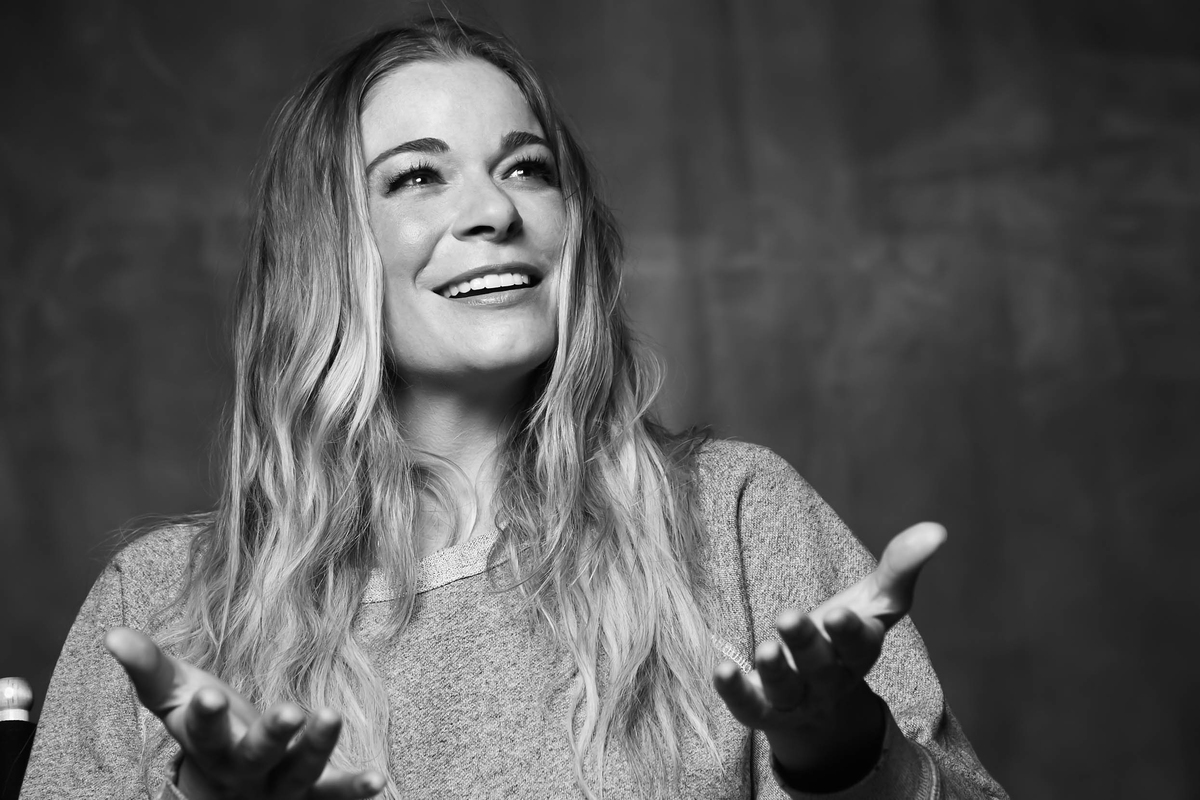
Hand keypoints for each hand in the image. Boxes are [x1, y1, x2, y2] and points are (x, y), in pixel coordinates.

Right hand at [104, 627, 385, 799]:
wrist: (231, 794)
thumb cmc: (208, 729)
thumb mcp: (177, 698)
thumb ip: (150, 667)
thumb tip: (112, 635)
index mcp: (209, 745)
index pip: (203, 733)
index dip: (205, 716)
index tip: (209, 696)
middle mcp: (244, 771)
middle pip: (254, 756)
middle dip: (271, 735)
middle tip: (290, 711)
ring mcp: (279, 787)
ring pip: (299, 772)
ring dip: (317, 748)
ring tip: (332, 716)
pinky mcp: (313, 795)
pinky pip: (335, 795)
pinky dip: (356, 789)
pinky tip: (378, 779)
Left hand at [713, 522, 946, 790]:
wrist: (818, 704)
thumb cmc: (845, 637)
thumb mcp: (875, 601)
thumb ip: (901, 566)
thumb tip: (938, 529)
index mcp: (859, 653)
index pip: (860, 645)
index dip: (850, 632)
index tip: (837, 613)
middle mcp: (829, 680)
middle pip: (819, 665)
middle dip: (805, 642)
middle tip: (787, 616)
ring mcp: (795, 698)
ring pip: (786, 689)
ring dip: (774, 670)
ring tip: (763, 649)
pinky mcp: (760, 710)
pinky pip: (747, 705)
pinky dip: (734, 690)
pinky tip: (720, 669)